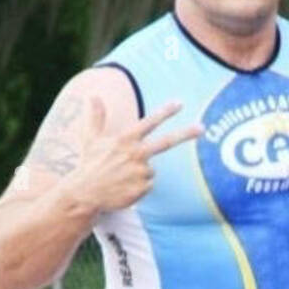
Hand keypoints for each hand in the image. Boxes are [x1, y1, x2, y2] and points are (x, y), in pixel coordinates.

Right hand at [68, 98, 204, 212]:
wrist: (86, 193)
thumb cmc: (88, 164)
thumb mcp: (90, 138)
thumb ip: (96, 117)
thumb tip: (93, 96)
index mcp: (125, 140)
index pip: (149, 122)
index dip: (165, 112)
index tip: (179, 103)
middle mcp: (136, 154)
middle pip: (166, 142)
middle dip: (186, 133)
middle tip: (202, 127)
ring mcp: (141, 172)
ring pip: (151, 169)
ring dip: (140, 173)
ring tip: (122, 177)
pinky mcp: (143, 188)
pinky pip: (148, 185)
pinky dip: (139, 186)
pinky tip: (125, 187)